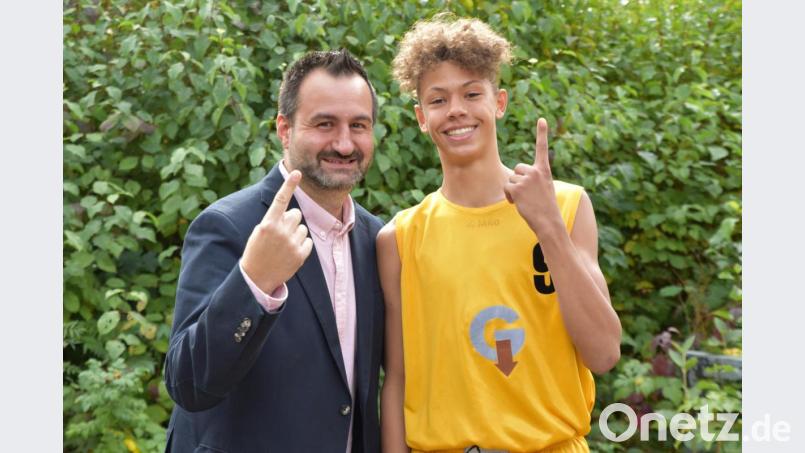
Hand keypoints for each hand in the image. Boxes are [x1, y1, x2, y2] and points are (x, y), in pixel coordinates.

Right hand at [241, 170, 313, 292]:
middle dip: (291, 221)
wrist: (257, 278)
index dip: (288, 185)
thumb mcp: (259, 232)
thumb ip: (274, 220)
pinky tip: (290, 254)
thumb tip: (291, 213)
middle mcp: (281, 231)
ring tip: (283, 246)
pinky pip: (308, 241)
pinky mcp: (300, 254)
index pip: (280, 200)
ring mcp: (291, 243)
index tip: (296, 172)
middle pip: (296, 214)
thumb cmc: (257, 252)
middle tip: (280, 234)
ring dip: (296, 234)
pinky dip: (301, 245)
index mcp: (268, 223)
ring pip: (303, 228)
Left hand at [503, 118, 562, 235]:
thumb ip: (534, 179)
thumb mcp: (544, 188)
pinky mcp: (517, 188)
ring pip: (511, 179)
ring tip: (526, 200)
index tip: (541, 119)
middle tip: (529, 194)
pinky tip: (519, 203)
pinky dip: (510, 197)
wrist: (548, 221)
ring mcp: (526, 179)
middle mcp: (536, 171)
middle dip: (518, 180)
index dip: (542, 133)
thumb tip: (516, 179)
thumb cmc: (545, 207)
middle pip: (517, 169)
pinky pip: (506, 188)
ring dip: (514, 190)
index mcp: (544, 170)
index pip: (542, 149)